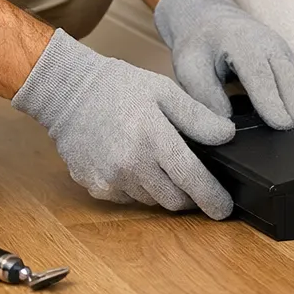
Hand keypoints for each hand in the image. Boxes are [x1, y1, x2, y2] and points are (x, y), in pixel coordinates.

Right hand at [12, 29, 235, 217]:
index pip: (194, 181)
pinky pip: (126, 197)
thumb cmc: (116, 86)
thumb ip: (196, 115)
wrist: (67, 90)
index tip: (224, 206)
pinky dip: (135, 186)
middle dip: (188, 194)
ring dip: (160, 188)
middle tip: (188, 176)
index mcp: (153, 137)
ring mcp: (111, 178)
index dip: (214, 199)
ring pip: (151, 200)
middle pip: (174, 200)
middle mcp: (131, 164)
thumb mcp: (162, 89)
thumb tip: (226, 135)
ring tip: (153, 159)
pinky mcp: (95, 185)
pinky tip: (128, 160)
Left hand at [154, 0, 293, 132]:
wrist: (208, 19)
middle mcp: (268, 44)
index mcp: (242, 41)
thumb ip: (205, 95)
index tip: (281, 125)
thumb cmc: (199, 44)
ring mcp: (282, 52)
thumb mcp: (189, 66)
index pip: (260, 74)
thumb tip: (226, 126)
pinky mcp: (287, 63)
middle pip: (288, 81)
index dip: (271, 100)